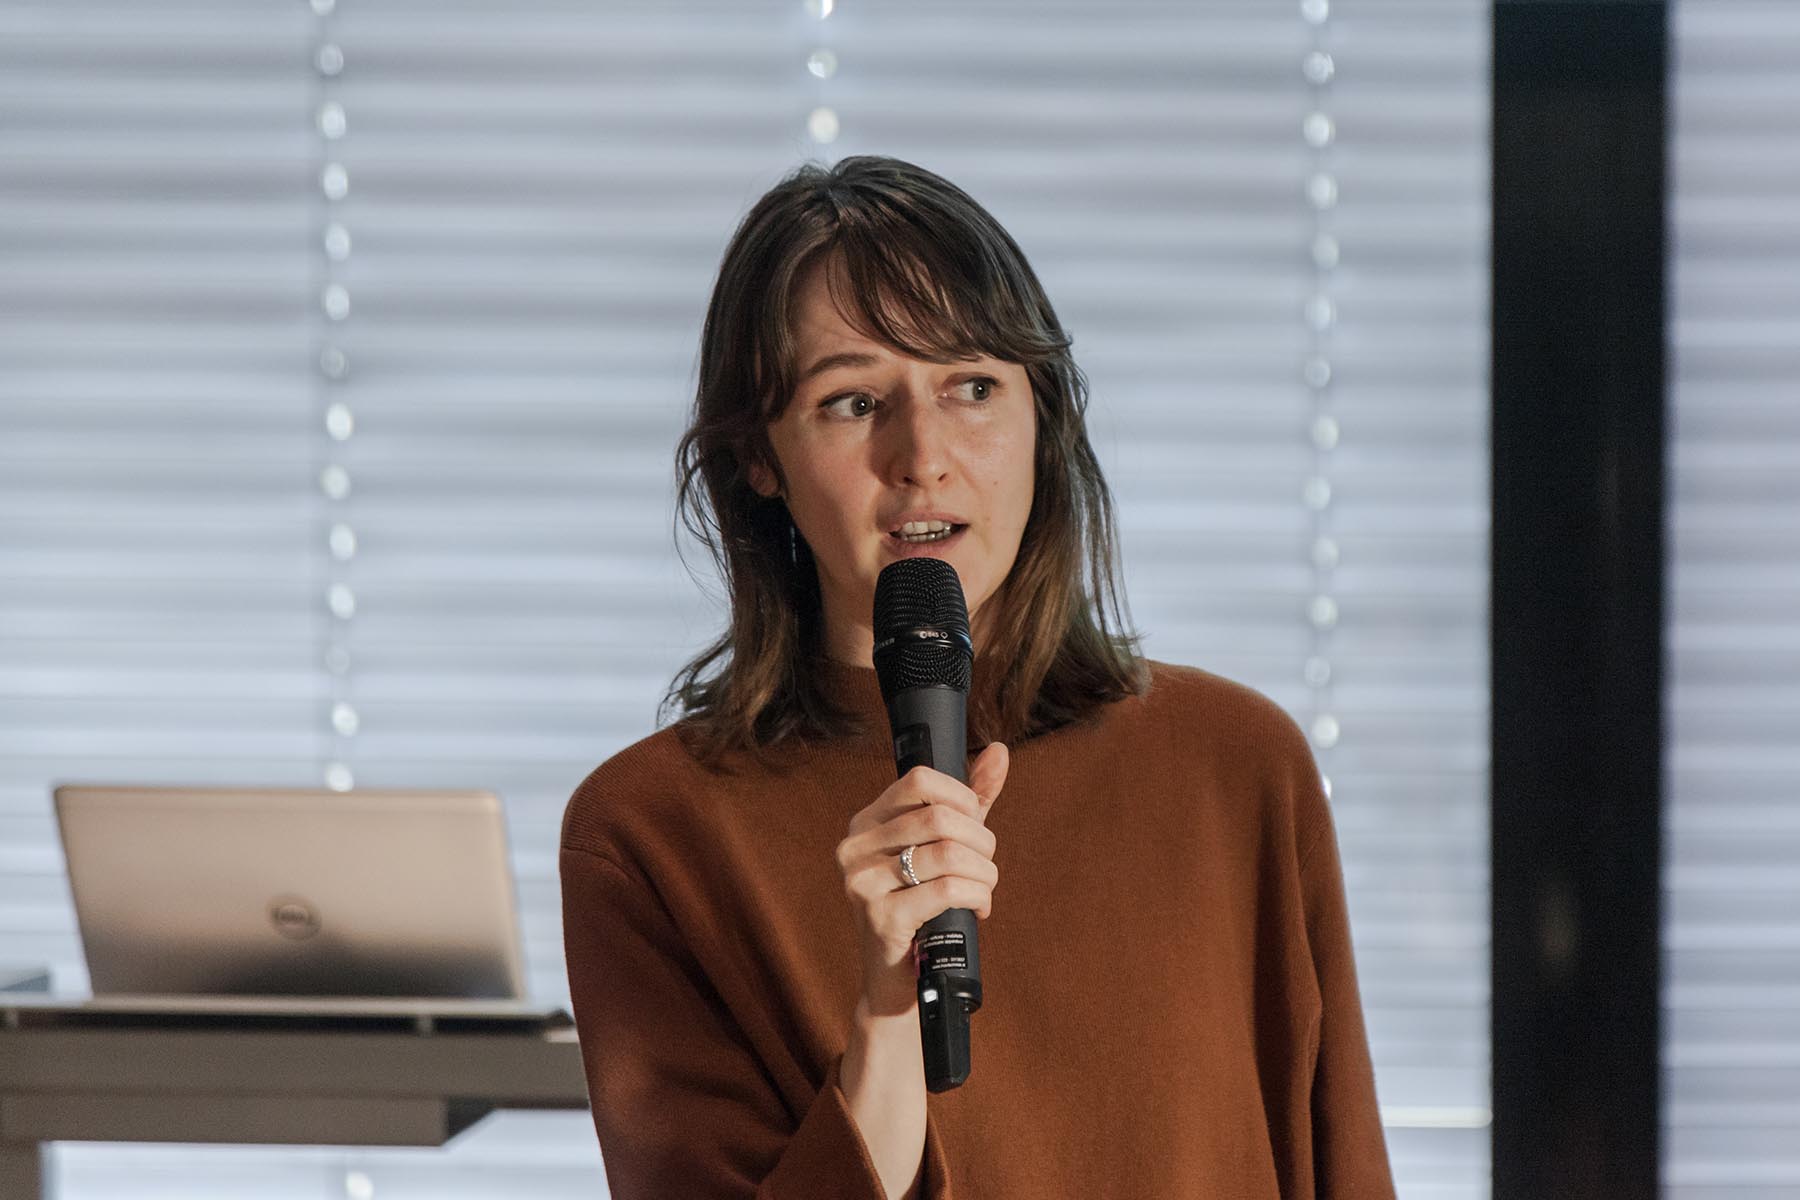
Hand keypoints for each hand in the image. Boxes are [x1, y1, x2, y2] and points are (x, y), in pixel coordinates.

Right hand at [836, 742, 1008, 1017]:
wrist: (898, 981)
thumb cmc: (922, 906)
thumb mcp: (944, 847)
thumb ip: (970, 800)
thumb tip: (999, 751)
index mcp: (865, 823)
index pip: (919, 779)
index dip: (962, 796)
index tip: (976, 823)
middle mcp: (855, 848)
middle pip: (940, 818)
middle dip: (981, 841)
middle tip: (987, 865)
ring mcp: (863, 883)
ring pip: (948, 854)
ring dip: (984, 873)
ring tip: (985, 889)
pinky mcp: (880, 918)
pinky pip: (948, 890)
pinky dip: (978, 896)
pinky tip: (979, 908)